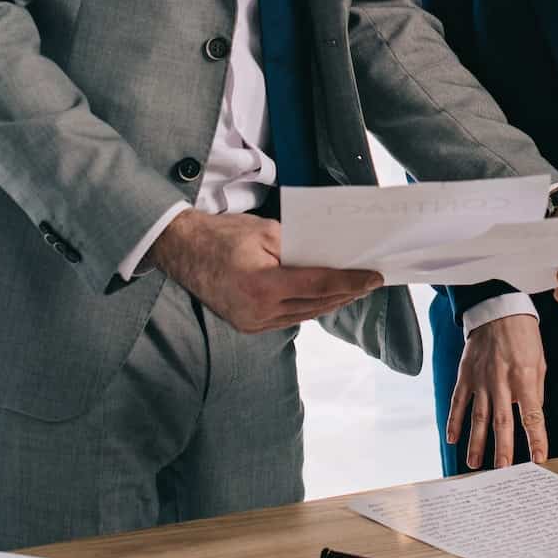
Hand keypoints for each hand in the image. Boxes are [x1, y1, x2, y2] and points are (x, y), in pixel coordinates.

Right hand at [149, 210, 380, 331]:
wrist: (183, 250)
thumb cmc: (224, 234)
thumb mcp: (266, 231)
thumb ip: (300, 247)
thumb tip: (332, 256)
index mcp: (263, 285)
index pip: (319, 286)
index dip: (351, 281)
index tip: (374, 277)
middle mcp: (258, 312)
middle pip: (316, 305)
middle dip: (347, 292)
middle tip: (371, 281)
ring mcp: (252, 323)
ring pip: (304, 315)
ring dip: (331, 302)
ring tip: (354, 289)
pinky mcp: (248, 326)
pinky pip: (288, 318)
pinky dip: (309, 307)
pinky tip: (325, 297)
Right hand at [446, 316, 547, 469]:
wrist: (498, 309)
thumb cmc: (523, 336)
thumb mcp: (539, 362)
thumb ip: (535, 391)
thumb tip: (532, 417)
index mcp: (524, 377)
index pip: (532, 415)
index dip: (536, 439)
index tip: (539, 459)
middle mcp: (501, 381)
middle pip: (501, 422)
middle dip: (502, 449)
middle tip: (502, 472)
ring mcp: (480, 379)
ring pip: (477, 417)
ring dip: (475, 442)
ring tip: (474, 464)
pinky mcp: (466, 375)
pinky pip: (458, 401)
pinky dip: (454, 421)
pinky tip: (452, 438)